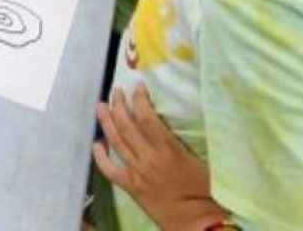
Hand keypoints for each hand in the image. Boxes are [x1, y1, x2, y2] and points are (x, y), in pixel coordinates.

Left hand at [94, 85, 225, 229]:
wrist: (195, 222)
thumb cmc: (205, 192)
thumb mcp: (204, 160)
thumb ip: (190, 140)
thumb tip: (189, 118)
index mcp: (167, 150)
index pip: (147, 117)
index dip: (140, 99)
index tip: (138, 86)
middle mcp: (148, 158)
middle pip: (127, 125)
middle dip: (119, 104)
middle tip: (116, 91)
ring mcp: (136, 172)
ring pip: (116, 142)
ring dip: (107, 122)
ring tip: (101, 106)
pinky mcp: (131, 187)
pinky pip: (109, 170)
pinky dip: (100, 156)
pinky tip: (96, 144)